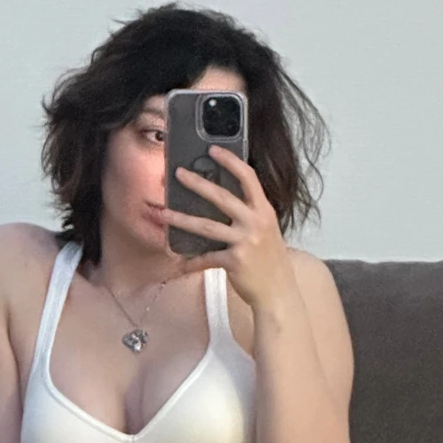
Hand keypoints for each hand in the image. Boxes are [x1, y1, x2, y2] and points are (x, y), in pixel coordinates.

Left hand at [158, 148, 294, 309]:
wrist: (279, 293)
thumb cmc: (271, 261)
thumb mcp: (267, 231)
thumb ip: (251, 215)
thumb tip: (225, 203)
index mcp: (264, 212)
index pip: (248, 178)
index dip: (230, 162)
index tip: (213, 150)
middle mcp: (255, 223)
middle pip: (222, 197)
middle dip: (197, 183)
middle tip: (178, 173)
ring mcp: (245, 242)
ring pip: (206, 226)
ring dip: (181, 219)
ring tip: (164, 213)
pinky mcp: (234, 261)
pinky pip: (206, 258)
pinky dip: (191, 261)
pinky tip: (179, 262)